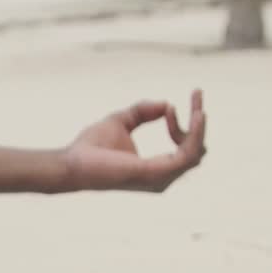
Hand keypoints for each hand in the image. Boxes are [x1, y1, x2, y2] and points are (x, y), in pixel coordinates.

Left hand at [64, 90, 207, 191]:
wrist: (71, 161)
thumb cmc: (91, 147)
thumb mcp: (122, 120)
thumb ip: (142, 112)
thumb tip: (166, 104)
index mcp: (157, 169)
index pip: (184, 148)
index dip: (182, 124)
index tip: (170, 106)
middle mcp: (162, 177)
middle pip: (196, 150)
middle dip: (199, 122)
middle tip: (197, 94)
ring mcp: (160, 178)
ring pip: (196, 152)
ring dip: (199, 126)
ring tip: (198, 105)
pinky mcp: (154, 173)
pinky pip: (187, 155)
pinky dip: (193, 134)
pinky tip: (195, 115)